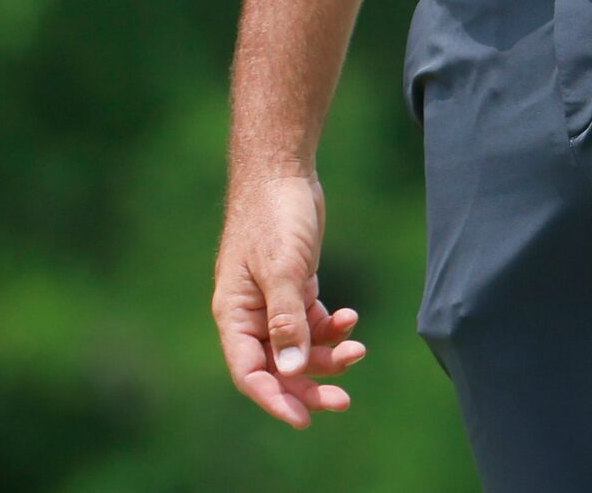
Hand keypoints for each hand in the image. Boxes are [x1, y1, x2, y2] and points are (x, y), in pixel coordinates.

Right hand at [213, 170, 367, 427]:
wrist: (281, 172)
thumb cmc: (273, 217)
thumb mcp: (282, 269)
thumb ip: (286, 319)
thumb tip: (289, 369)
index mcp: (234, 315)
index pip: (250, 373)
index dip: (275, 400)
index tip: (305, 419)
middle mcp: (250, 315)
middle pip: (277, 368)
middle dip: (308, 385)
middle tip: (343, 401)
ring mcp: (273, 302)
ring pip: (298, 347)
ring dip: (327, 355)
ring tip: (358, 349)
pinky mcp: (294, 287)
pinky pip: (311, 322)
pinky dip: (331, 327)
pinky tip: (350, 318)